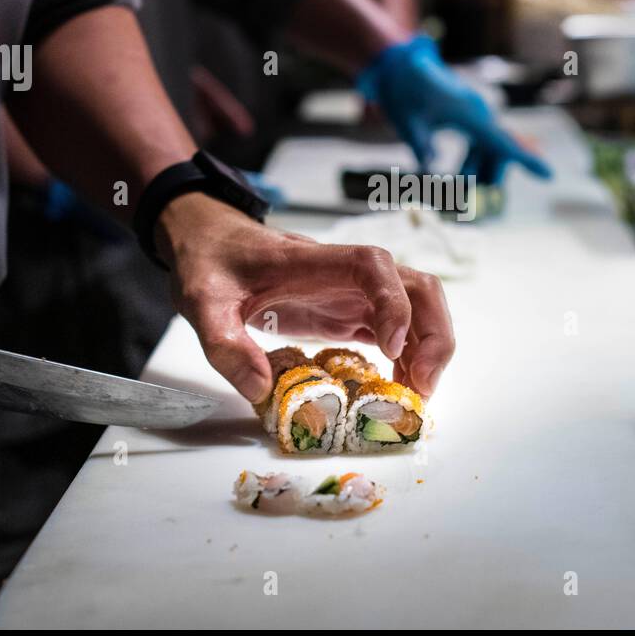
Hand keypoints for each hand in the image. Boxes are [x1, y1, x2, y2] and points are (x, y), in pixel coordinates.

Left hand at [156, 193, 454, 402]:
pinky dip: (410, 356)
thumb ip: (225, 344)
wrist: (209, 241)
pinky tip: (402, 386)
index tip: (390, 346)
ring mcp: (354, 294)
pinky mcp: (351, 312)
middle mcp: (347, 275)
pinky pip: (398, 329)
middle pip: (418, 287)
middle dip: (433, 333)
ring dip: (430, 346)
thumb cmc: (210, 263)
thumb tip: (260, 389)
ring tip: (418, 394)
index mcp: (314, 262)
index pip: (374, 266)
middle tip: (422, 385)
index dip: (393, 302)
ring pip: (418, 307)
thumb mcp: (201, 304)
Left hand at [358, 35, 551, 184]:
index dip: (526, 160)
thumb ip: (422, 149)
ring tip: (455, 190)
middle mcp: (478, 114)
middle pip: (498, 150)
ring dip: (478, 171)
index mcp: (468, 114)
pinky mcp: (468, 116)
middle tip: (468, 202)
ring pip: (490, 149)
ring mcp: (475, 114)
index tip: (549, 176)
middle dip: (490, 178)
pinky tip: (457, 176)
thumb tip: (431, 174)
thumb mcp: (407, 123)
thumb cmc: (402, 92)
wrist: (399, 66)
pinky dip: (472, 162)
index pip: (502, 142)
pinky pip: (480, 143)